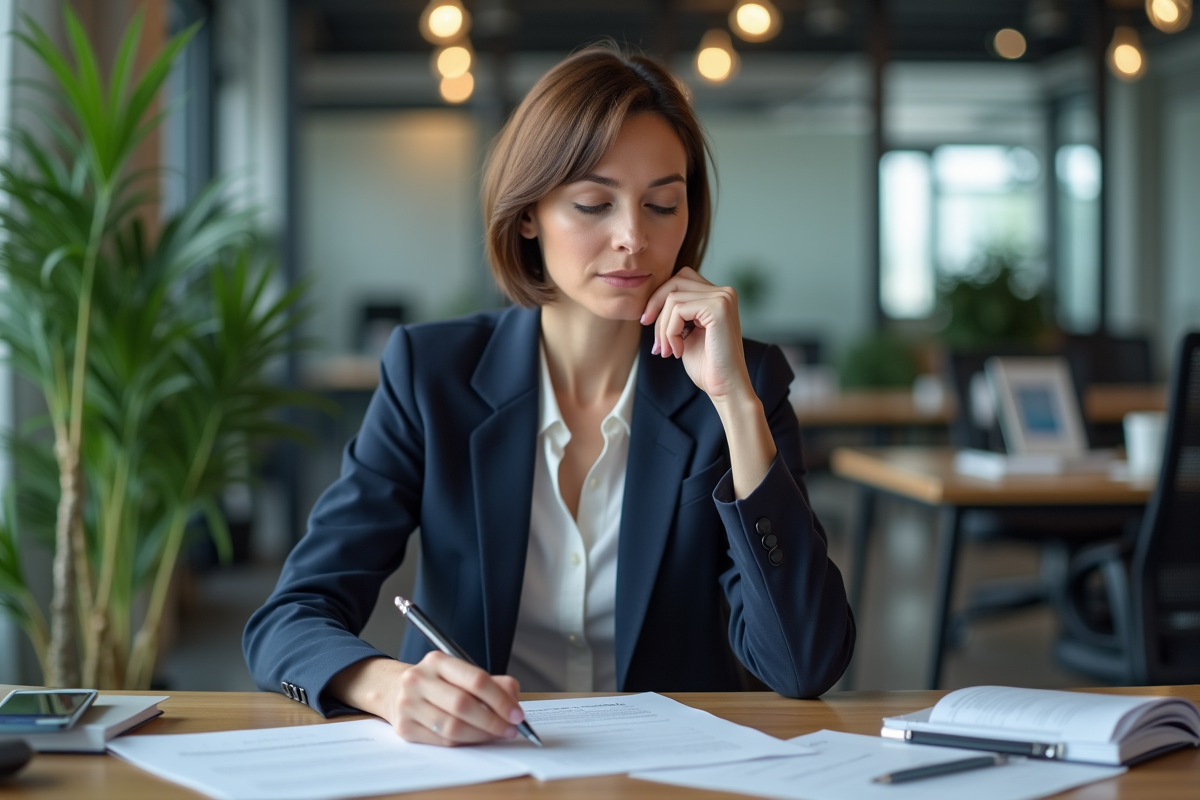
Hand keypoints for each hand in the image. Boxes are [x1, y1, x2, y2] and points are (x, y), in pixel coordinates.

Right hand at [328, 654, 525, 746]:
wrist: (393, 690)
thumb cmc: (435, 682)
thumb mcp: (460, 673)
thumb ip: (491, 682)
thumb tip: (513, 698)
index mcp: (437, 661)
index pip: (476, 679)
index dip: (500, 699)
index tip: (516, 713)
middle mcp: (419, 680)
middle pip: (464, 705)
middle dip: (493, 721)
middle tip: (510, 729)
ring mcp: (409, 704)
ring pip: (453, 727)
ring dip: (481, 735)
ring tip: (496, 735)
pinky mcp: (404, 727)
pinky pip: (442, 741)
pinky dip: (464, 742)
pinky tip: (475, 738)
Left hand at [640, 267, 752, 401]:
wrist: (724, 387)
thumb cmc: (706, 366)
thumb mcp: (685, 333)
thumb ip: (674, 314)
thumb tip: (649, 303)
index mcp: (718, 296)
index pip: (680, 280)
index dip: (659, 298)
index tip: (647, 322)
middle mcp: (724, 292)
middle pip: (675, 282)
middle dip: (655, 307)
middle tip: (654, 337)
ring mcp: (723, 298)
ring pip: (673, 298)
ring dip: (663, 328)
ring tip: (667, 351)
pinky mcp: (718, 308)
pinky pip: (678, 310)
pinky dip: (670, 332)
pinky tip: (678, 351)